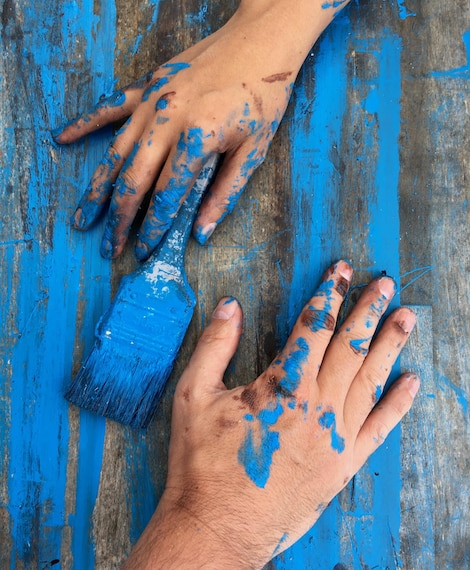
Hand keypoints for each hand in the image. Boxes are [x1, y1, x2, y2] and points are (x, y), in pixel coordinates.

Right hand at [52, 0, 297, 260]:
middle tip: (109, 249)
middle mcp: (167, 121)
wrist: (260, 40)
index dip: (153, 229)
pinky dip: (86, 124)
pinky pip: (110, 108)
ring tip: (83, 218)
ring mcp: (153, 102)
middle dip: (120, 220)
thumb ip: (224, 194)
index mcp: (197, 138)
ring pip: (115, 153)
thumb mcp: (252, 151)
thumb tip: (201, 233)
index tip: (144, 252)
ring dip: (98, 189)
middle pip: (133, 181)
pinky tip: (64, 138)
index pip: (167, 196)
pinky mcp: (147, 86)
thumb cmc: (263, 97)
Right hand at [123, 261, 418, 568]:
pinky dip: (398, 404)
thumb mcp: (193, 395)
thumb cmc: (203, 462)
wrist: (219, 526)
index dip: (328, 294)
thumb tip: (229, 306)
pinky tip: (411, 382)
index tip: (340, 270)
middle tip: (384, 284)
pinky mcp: (344, 464)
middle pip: (349, 347)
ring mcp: (336, 436)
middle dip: (367, 311)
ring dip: (389, 346)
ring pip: (370, 380)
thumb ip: (214, 346)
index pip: (313, 326)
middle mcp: (318, 406)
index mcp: (283, 386)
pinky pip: (379, 428)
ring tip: (406, 318)